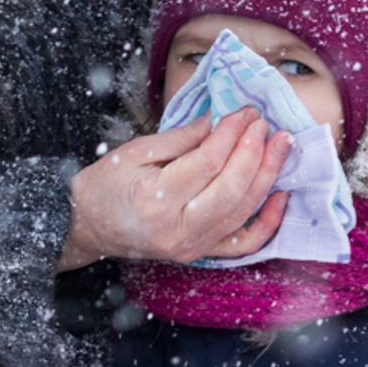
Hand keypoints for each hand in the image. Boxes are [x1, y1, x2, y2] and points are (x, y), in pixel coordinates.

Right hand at [58, 109, 289, 272]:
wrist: (87, 226)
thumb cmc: (106, 185)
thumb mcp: (135, 151)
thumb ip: (181, 137)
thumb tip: (219, 119)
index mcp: (155, 199)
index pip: (208, 162)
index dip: (232, 134)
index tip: (246, 112)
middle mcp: (177, 229)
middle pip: (231, 188)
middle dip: (255, 152)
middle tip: (267, 125)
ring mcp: (192, 247)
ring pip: (242, 211)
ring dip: (267, 176)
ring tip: (280, 147)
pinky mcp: (200, 254)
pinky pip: (244, 243)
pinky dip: (268, 222)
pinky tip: (280, 195)